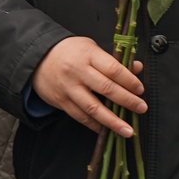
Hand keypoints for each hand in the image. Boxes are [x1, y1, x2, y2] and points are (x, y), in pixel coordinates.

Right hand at [31, 36, 145, 137]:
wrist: (37, 58)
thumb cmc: (69, 52)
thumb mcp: (90, 48)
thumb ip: (112, 60)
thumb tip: (137, 69)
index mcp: (88, 55)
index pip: (113, 69)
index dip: (129, 81)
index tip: (140, 90)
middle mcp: (78, 71)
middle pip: (106, 88)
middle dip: (127, 101)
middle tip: (141, 108)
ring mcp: (68, 88)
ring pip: (93, 107)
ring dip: (113, 121)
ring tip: (128, 130)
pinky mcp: (61, 101)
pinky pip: (80, 116)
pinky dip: (95, 125)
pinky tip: (106, 130)